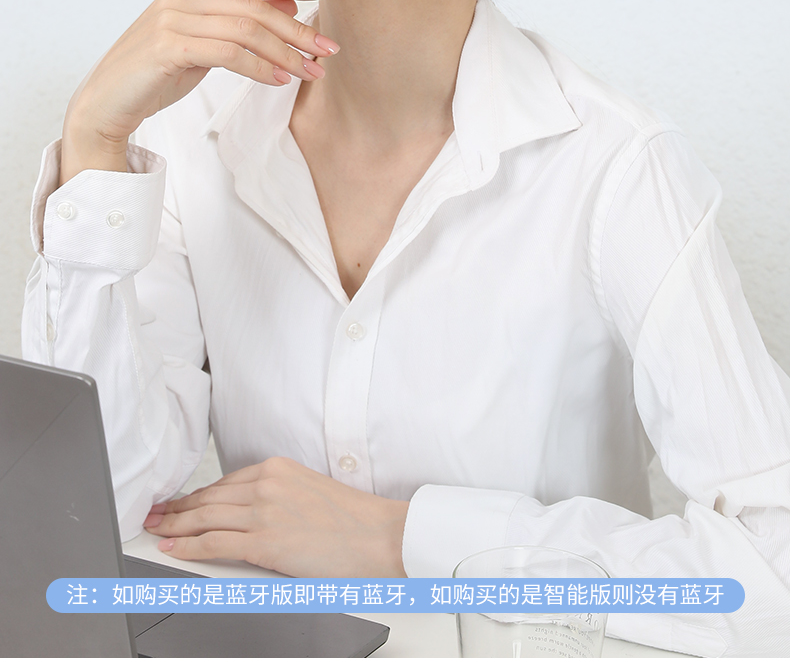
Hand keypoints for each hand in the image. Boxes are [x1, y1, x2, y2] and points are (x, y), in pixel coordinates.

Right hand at [61, 0, 339, 183]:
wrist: (107, 103)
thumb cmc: (154, 77)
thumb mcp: (199, 50)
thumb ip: (231, 33)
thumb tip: (272, 18)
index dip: (286, 9)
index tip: (317, 34)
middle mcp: (181, 2)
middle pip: (253, 9)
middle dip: (296, 31)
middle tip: (326, 52)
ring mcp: (172, 22)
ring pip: (244, 29)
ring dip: (284, 53)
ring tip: (310, 73)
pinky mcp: (167, 48)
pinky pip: (225, 52)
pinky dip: (258, 67)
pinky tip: (279, 80)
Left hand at [143, 457, 408, 577]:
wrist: (377, 535)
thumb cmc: (352, 518)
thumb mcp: (309, 490)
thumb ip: (277, 494)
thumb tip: (249, 512)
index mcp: (276, 468)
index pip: (223, 482)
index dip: (196, 495)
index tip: (181, 501)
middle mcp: (265, 485)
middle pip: (207, 498)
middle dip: (176, 508)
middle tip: (155, 514)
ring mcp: (263, 512)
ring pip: (204, 518)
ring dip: (174, 526)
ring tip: (157, 530)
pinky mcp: (264, 541)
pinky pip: (213, 543)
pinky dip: (188, 546)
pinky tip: (173, 548)